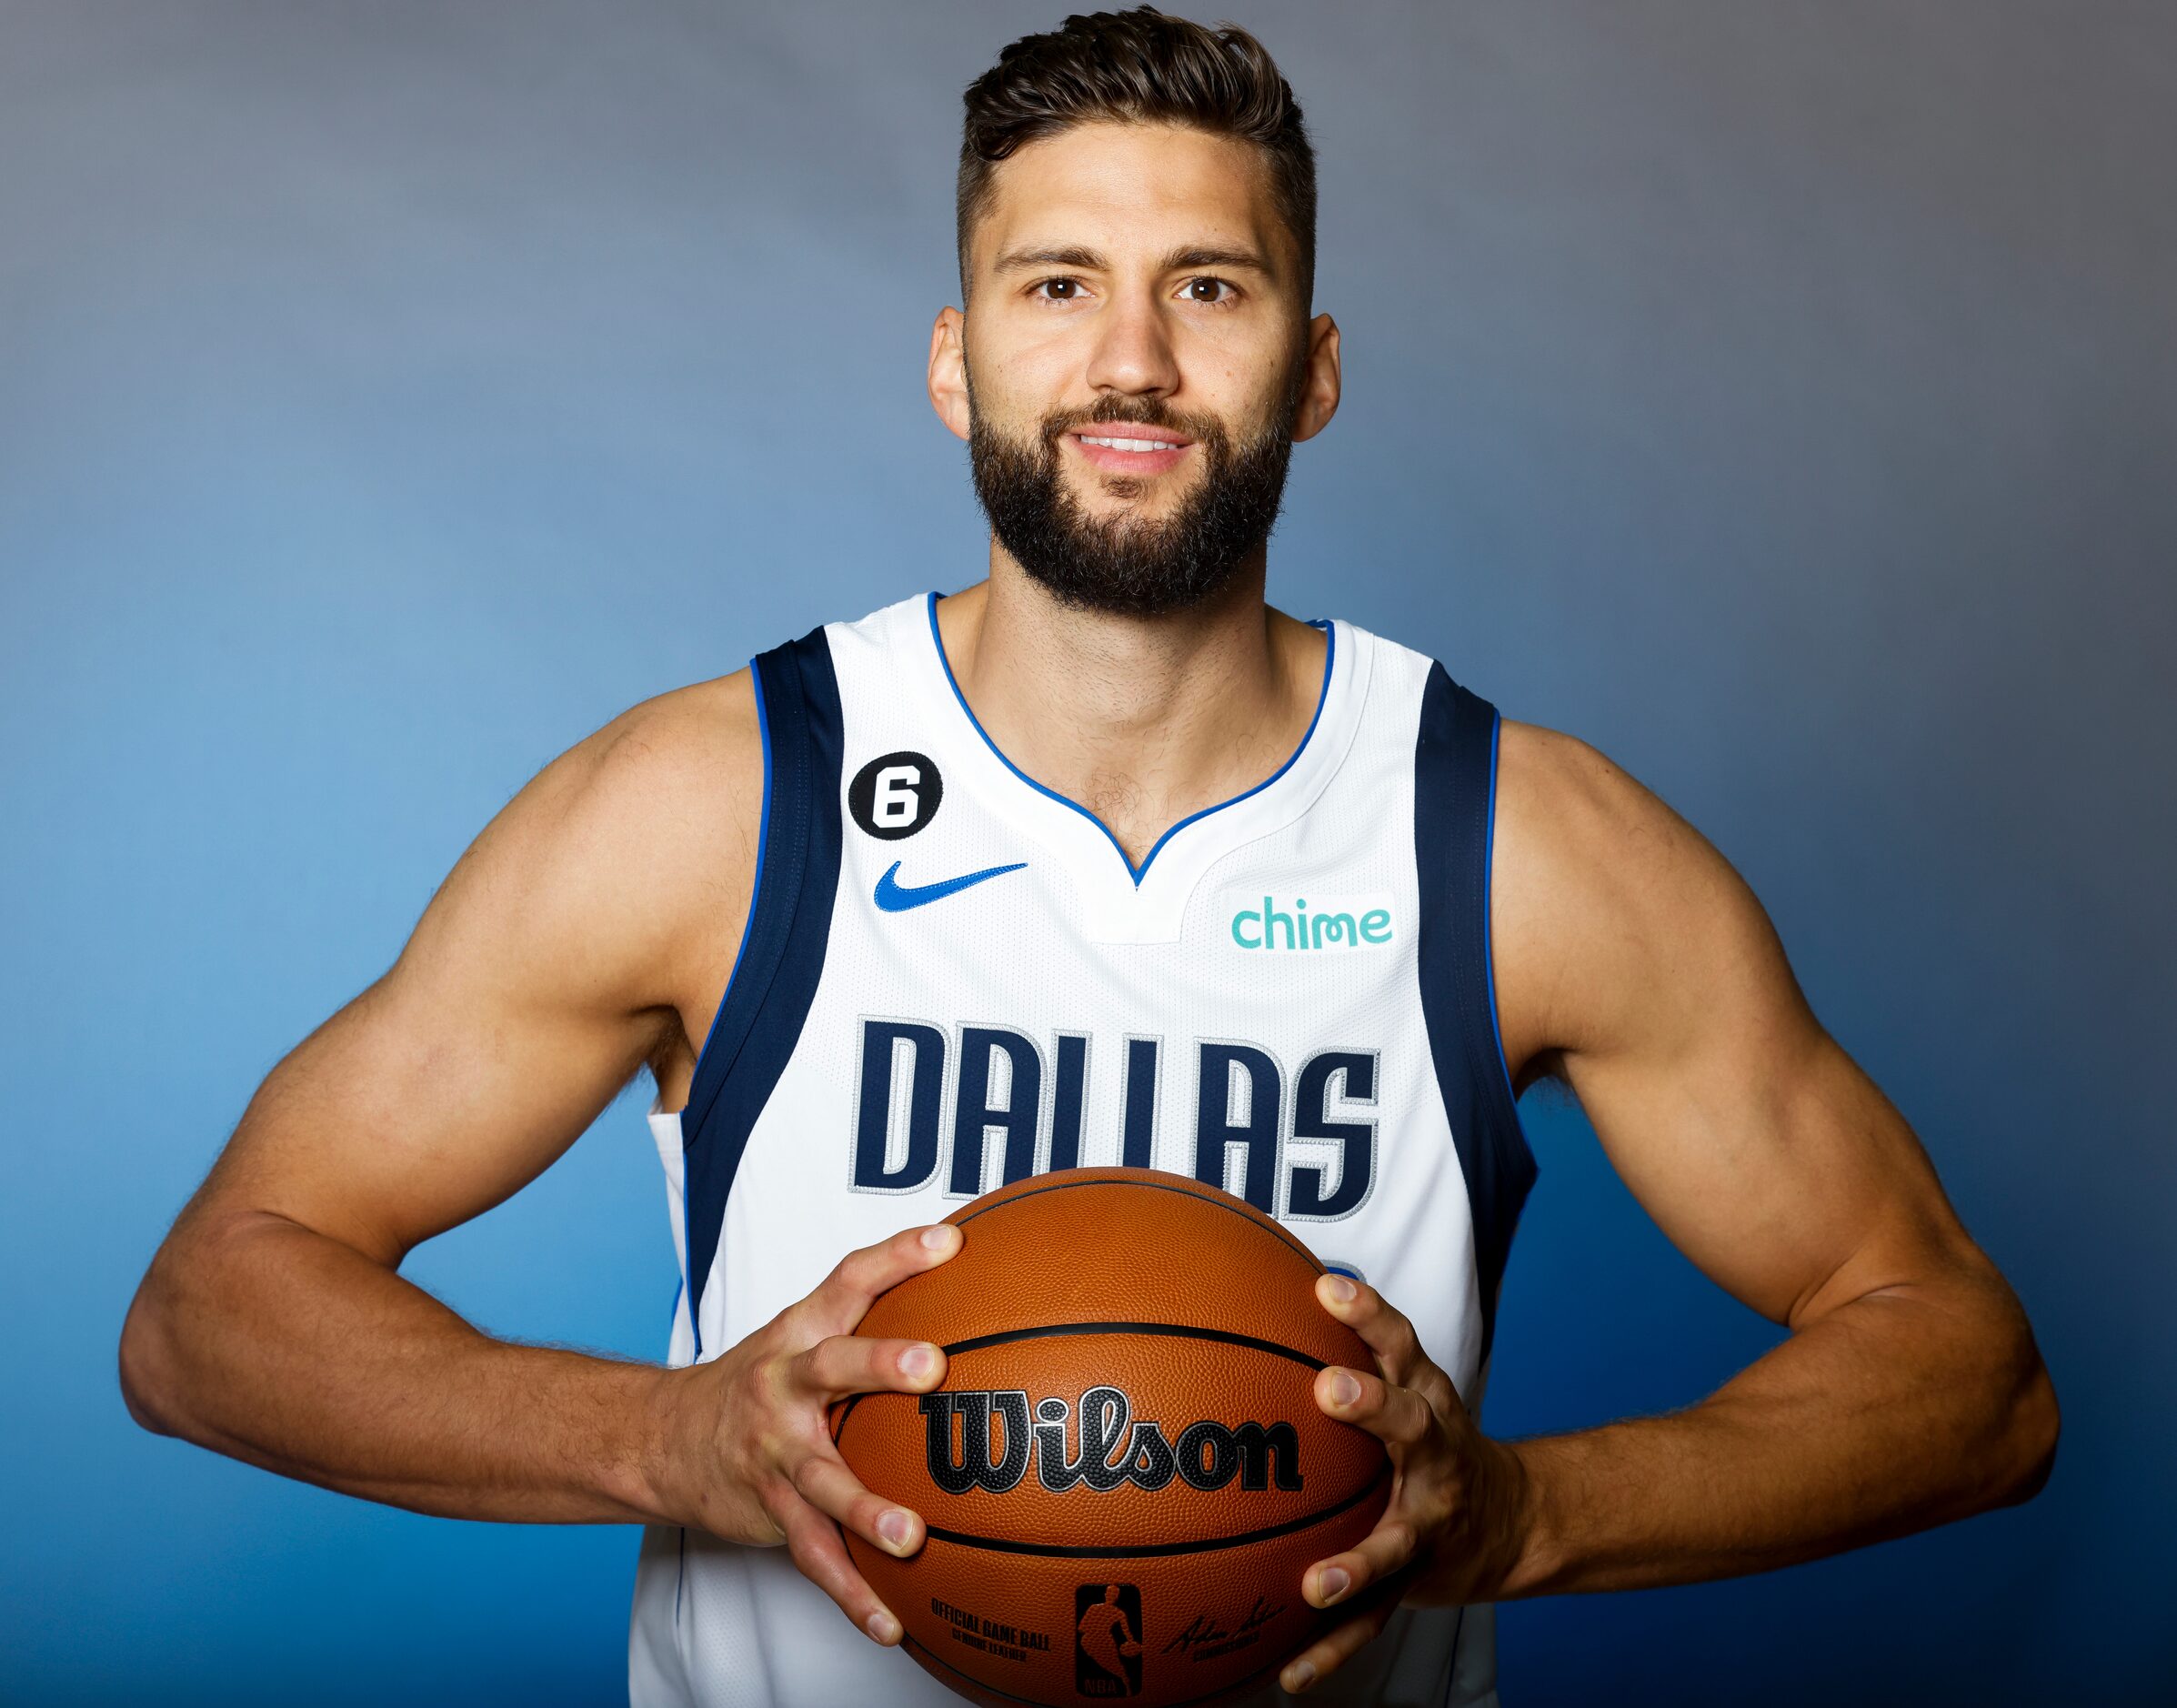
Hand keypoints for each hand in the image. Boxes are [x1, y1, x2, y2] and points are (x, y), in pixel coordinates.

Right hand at [645, 1221, 960, 1645]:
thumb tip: (972, 1289)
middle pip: (830, 1367)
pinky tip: (890, 1623)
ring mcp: (774, 1453)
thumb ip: (873, 1312)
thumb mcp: (801, 1333)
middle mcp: (784, 1386)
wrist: (661, 1439)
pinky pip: (813, 1556)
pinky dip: (852, 1593)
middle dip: (880, 1364)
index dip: (896, 1257)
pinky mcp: (771, 1511)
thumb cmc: (761, 1382)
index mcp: (800, 1333)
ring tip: (909, 1536)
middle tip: (932, 1368)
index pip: (849, 1280)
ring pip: (820, 1479)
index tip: (947, 1243)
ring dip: (864, 1509)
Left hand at [1278, 1273, 1529, 1693]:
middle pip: (1413, 1426)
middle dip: (1374, 1406)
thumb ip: (1349, 1344)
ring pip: (1396, 1542)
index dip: (1370, 1313)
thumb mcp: (1407, 1384)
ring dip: (1358, 1563)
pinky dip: (1332, 1649)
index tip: (1329, 1288)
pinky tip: (1290, 1676)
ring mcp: (1427, 1523)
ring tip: (1316, 1583)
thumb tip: (1256, 1286)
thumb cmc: (1431, 1437)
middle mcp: (1435, 1457)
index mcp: (1426, 1401)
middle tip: (1330, 1389)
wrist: (1512, 1520)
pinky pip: (1372, 1620)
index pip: (1401, 1345)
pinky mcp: (1415, 1581)